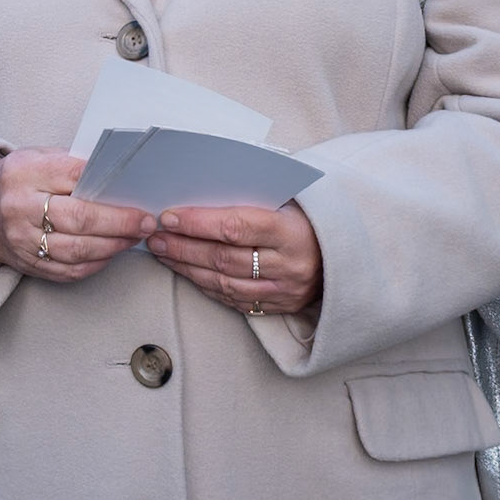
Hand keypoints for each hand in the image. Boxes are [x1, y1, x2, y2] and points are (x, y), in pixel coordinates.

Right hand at [0, 148, 154, 281]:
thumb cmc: (16, 181)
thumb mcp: (35, 158)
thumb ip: (71, 164)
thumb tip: (116, 177)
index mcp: (25, 173)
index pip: (73, 176)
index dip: (108, 186)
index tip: (136, 193)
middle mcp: (21, 208)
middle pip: (78, 218)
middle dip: (119, 222)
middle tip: (145, 222)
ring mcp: (23, 241)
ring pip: (76, 250)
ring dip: (113, 246)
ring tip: (134, 237)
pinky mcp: (28, 265)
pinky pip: (68, 271)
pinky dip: (95, 264)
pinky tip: (111, 253)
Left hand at [146, 201, 322, 314]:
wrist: (344, 256)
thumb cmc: (307, 219)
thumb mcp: (289, 200)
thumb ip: (251, 198)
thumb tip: (199, 192)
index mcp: (292, 231)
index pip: (236, 227)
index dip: (198, 223)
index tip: (169, 216)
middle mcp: (288, 265)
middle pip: (224, 258)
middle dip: (183, 246)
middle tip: (155, 236)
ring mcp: (283, 291)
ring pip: (224, 283)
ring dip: (187, 267)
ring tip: (162, 253)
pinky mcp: (277, 307)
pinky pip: (232, 300)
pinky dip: (205, 286)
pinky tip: (186, 272)